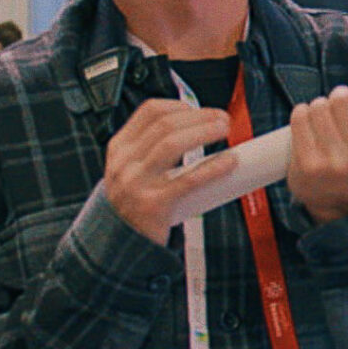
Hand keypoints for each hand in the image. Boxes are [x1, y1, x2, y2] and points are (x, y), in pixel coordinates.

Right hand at [104, 99, 235, 244]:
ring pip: (172, 144)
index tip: (198, 110)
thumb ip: (152, 149)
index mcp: (120, 148)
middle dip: (198, 116)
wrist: (120, 243)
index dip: (179, 106)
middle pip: (165, 124)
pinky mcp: (153, 204)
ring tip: (224, 131)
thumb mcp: (130, 170)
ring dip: (204, 131)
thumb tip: (198, 127)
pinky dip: (212, 167)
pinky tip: (228, 162)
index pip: (149, 112)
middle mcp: (125, 162)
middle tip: (222, 119)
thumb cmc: (133, 203)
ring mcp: (136, 183)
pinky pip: (188, 179)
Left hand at [287, 67, 347, 224]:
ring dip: (318, 106)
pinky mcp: (308, 165)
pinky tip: (307, 122)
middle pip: (344, 100)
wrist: (334, 201)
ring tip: (322, 120)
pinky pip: (300, 117)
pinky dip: (301, 113)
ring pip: (319, 106)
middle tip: (337, 108)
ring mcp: (335, 165)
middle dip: (339, 97)